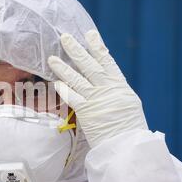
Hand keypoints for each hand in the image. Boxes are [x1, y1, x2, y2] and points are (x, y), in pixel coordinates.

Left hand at [48, 30, 147, 147]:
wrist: (129, 146)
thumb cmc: (130, 129)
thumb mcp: (128, 106)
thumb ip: (115, 93)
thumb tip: (105, 85)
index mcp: (120, 87)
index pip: (108, 62)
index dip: (98, 47)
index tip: (90, 34)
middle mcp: (109, 89)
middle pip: (90, 65)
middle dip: (77, 50)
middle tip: (65, 37)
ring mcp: (97, 99)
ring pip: (77, 79)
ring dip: (63, 67)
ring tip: (51, 58)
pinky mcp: (87, 112)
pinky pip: (72, 97)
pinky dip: (64, 89)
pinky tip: (55, 82)